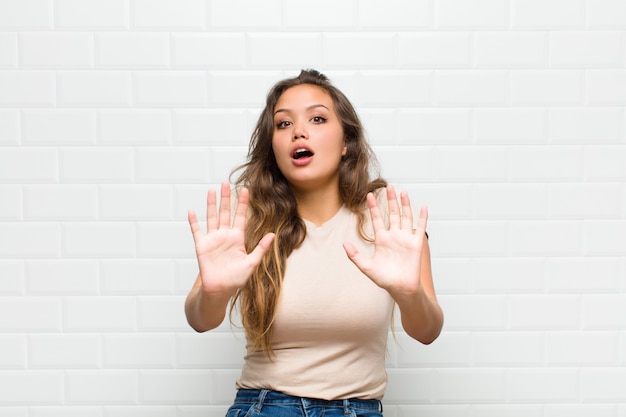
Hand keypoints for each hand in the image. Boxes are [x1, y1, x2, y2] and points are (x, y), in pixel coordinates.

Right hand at [188, 182, 274, 295]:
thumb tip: (273, 235)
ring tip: (211, 191)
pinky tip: (191, 212)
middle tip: (225, 183)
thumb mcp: (252, 263)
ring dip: (211, 204)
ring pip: (212, 217)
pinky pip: (197, 231)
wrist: (221, 290)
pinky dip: (194, 222)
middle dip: (226, 198)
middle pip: (225, 212)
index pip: (240, 216)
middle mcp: (225, 236)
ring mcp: (213, 239)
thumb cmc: (236, 279)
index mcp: (238, 238)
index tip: (246, 190)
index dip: (242, 203)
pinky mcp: (202, 246)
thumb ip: (261, 248)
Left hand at [343, 185, 427, 299]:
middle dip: (390, 201)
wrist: (400, 288)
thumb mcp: (366, 267)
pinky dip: (422, 217)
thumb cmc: (384, 279)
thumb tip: (344, 244)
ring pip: (406, 217)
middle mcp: (394, 236)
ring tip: (403, 192)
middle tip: (389, 187)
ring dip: (405, 205)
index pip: (377, 219)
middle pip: (393, 214)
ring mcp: (405, 238)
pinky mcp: (416, 244)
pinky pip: (420, 228)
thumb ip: (355, 256)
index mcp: (381, 239)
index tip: (368, 195)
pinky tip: (423, 207)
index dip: (373, 207)